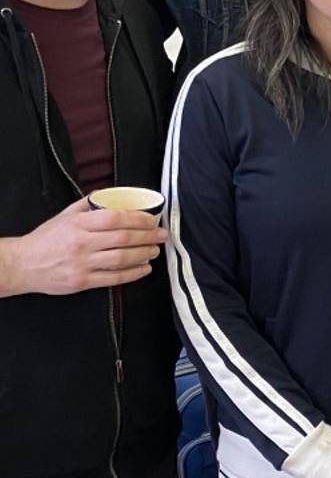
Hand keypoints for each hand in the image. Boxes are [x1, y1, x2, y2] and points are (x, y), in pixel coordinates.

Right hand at [0, 198, 165, 297]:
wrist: (22, 264)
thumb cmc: (46, 239)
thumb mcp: (65, 215)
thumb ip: (89, 205)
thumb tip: (114, 195)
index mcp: (79, 224)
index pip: (116, 218)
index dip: (139, 218)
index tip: (152, 219)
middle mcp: (82, 243)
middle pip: (124, 238)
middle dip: (149, 236)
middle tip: (161, 234)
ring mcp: (82, 263)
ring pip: (122, 258)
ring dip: (144, 254)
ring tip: (155, 250)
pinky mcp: (82, 282)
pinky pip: (114, 278)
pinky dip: (133, 273)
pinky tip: (144, 268)